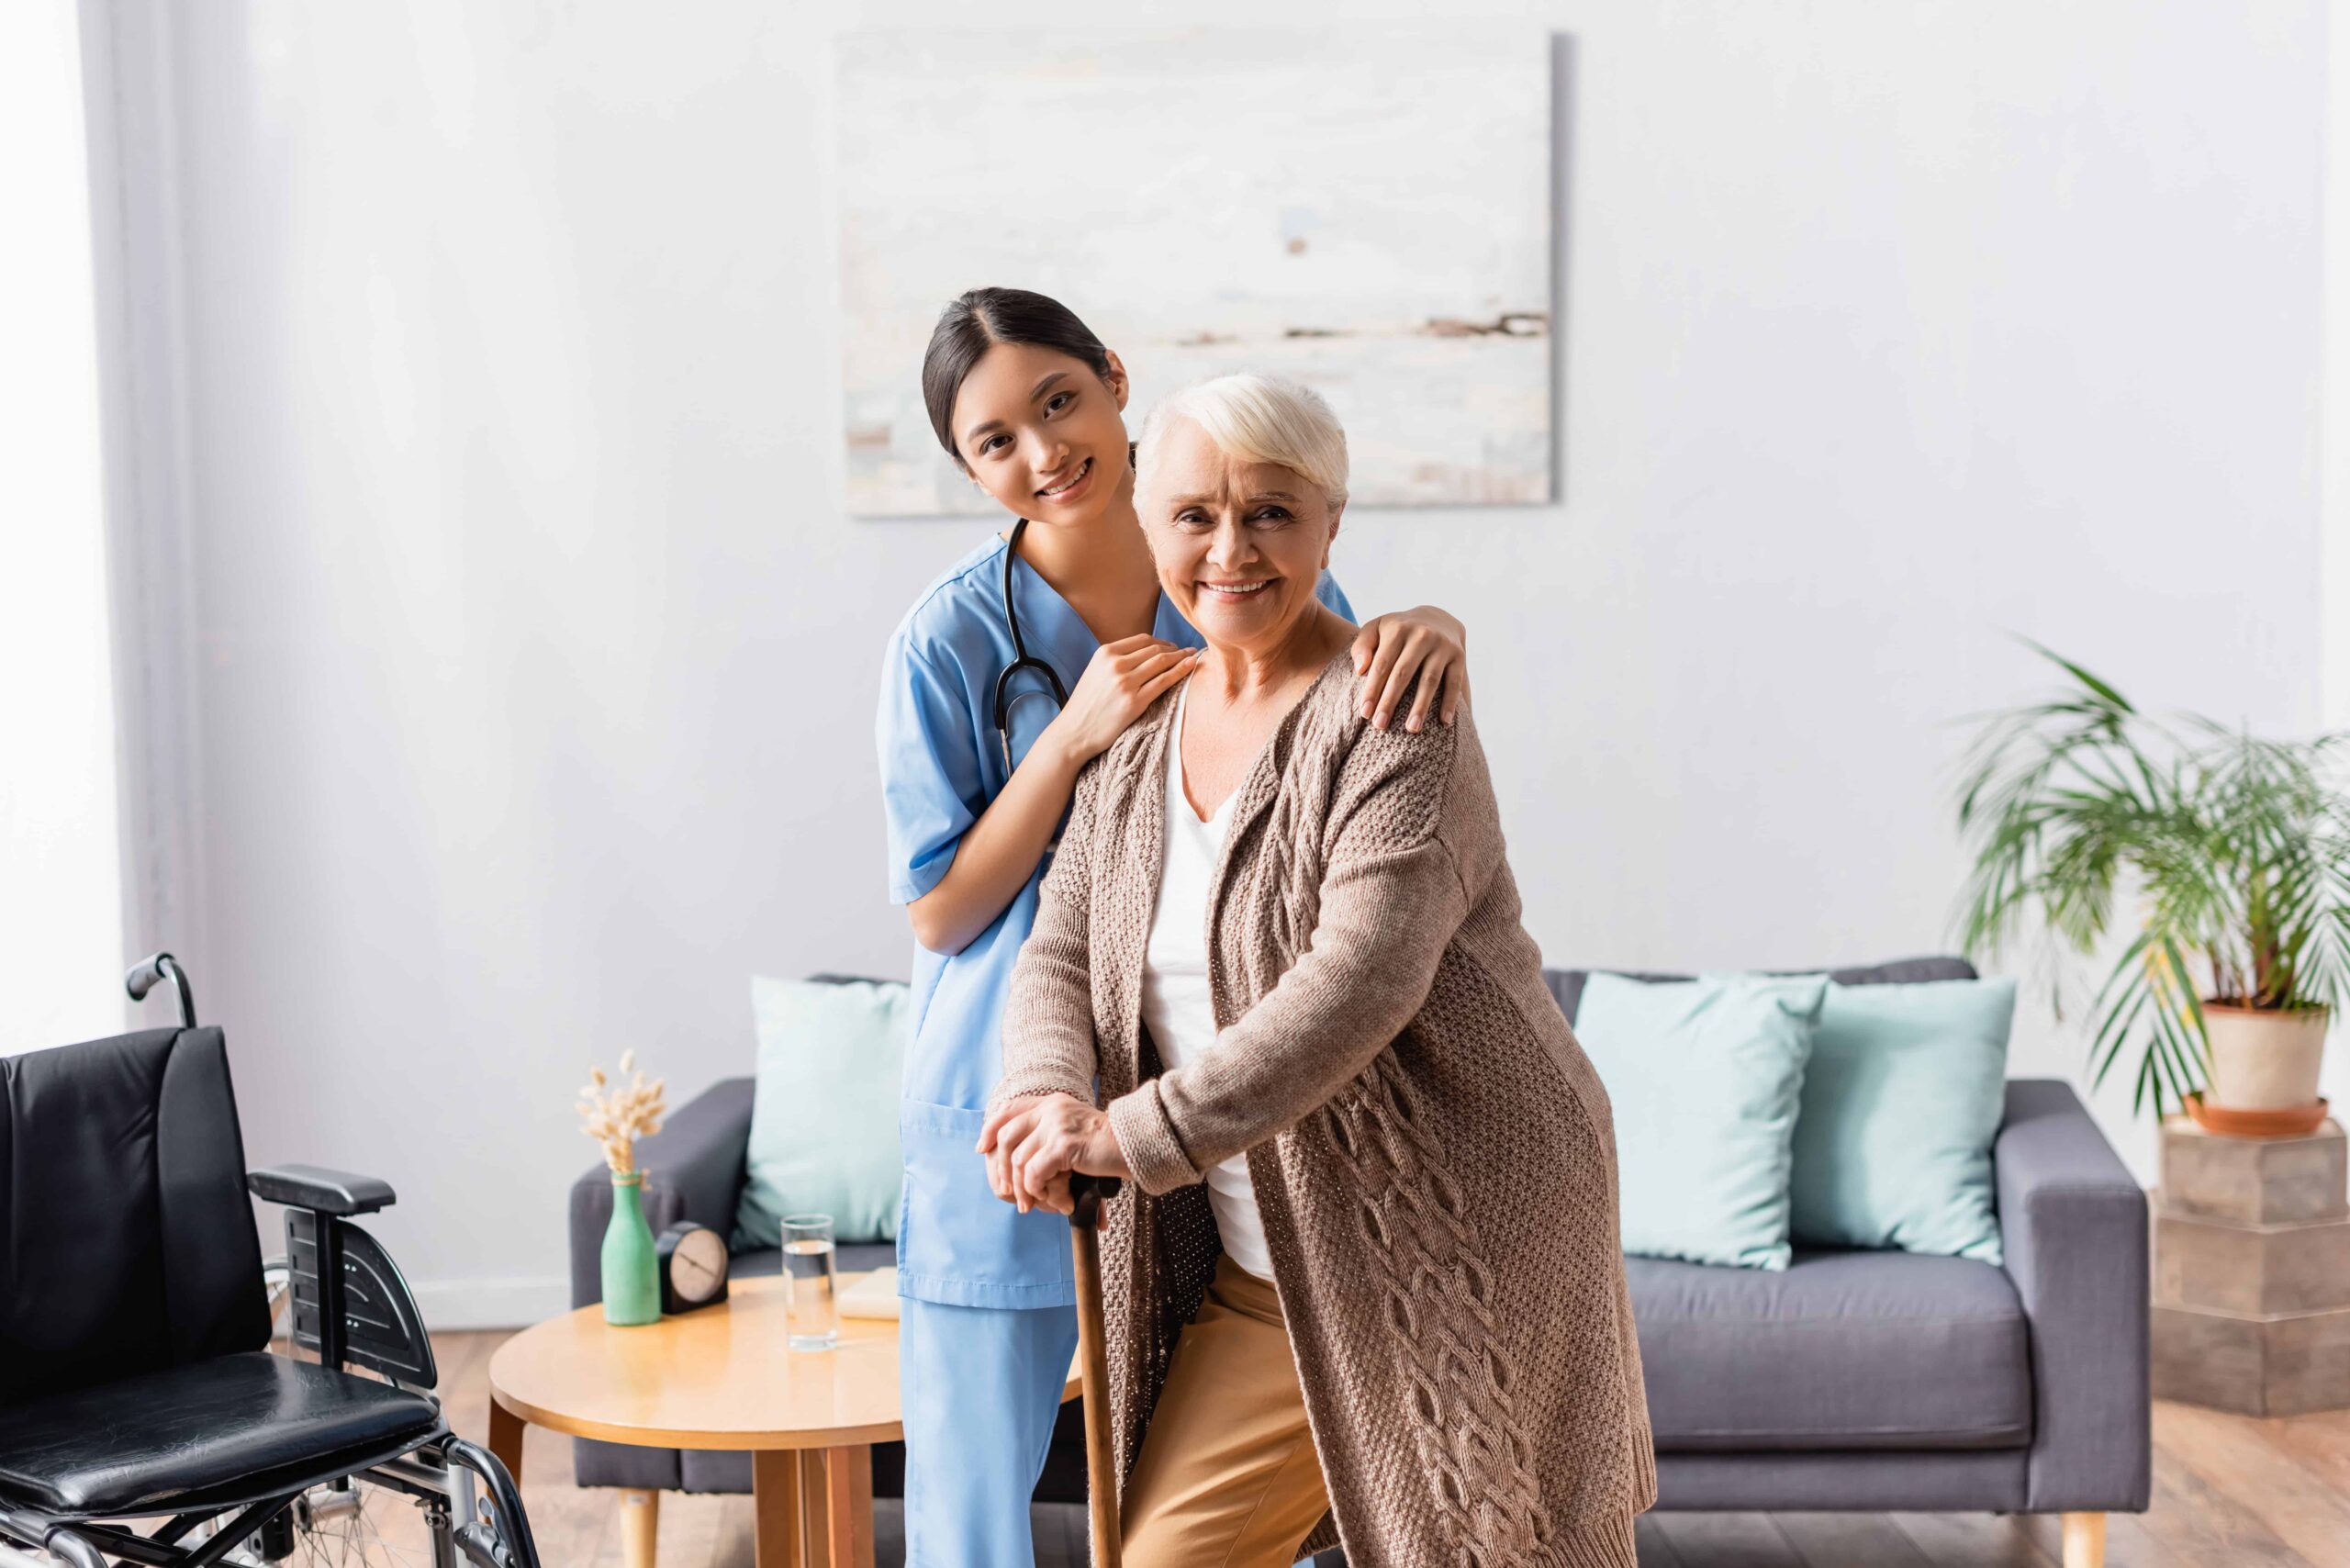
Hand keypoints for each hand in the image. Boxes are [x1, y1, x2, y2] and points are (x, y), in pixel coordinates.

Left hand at [976, 1092, 1131, 1214]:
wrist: (1137, 1145)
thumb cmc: (1108, 1146)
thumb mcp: (1075, 1131)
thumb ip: (1050, 1135)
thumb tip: (1019, 1162)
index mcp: (1052, 1102)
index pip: (1009, 1109)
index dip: (991, 1129)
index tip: (983, 1149)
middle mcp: (1052, 1108)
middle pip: (1008, 1137)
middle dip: (1004, 1170)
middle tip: (1011, 1194)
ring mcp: (1057, 1124)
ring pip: (1020, 1159)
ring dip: (1024, 1188)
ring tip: (1035, 1204)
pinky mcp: (1064, 1144)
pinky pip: (1035, 1171)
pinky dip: (1038, 1189)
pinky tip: (1053, 1199)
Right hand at [1042, 634, 1198, 764]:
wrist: (1073, 732)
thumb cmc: (1086, 706)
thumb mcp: (1095, 672)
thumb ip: (1115, 661)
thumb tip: (1145, 654)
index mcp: (1105, 653)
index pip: (1143, 640)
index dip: (1163, 642)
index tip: (1173, 647)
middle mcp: (1115, 664)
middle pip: (1155, 650)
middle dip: (1175, 649)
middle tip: (1187, 652)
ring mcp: (1125, 683)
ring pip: (1162, 662)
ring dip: (1182, 657)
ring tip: (1193, 658)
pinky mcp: (1134, 702)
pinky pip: (1164, 682)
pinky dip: (1180, 672)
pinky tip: (1191, 667)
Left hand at [1351, 606, 1469, 731]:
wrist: (1437, 618)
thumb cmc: (1398, 631)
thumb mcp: (1376, 628)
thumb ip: (1362, 646)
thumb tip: (1360, 669)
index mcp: (1398, 629)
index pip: (1382, 664)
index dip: (1373, 689)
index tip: (1365, 712)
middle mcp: (1421, 635)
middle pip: (1403, 673)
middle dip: (1390, 701)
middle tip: (1380, 725)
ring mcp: (1442, 645)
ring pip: (1430, 680)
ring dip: (1420, 706)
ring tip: (1411, 729)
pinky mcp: (1459, 656)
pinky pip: (1454, 682)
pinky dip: (1450, 702)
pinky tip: (1444, 721)